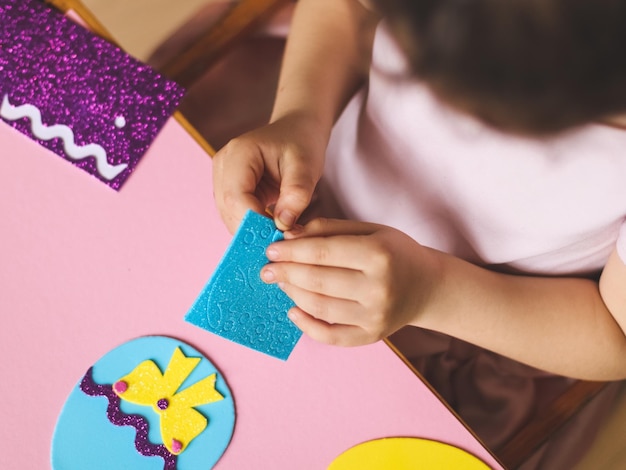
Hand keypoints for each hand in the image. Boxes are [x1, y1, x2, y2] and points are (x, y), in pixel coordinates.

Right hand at [212, 113, 327, 232]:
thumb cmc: (301, 143)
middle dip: (253, 230)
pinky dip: (252, 226)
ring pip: (230, 216)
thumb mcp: (306, 166)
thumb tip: (283, 225)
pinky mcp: (229, 189)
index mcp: (239, 154)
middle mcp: (223, 165)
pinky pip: (236, 215)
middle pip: (229, 210)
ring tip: (278, 236)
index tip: (279, 236)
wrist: (296, 130)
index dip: (254, 222)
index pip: (236, 197)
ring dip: (252, 231)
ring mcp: (222, 178)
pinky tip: (271, 231)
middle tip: (281, 243)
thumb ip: (296, 194)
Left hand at [260, 218, 441, 345]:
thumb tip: (289, 235)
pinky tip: (293, 310)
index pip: (322, 252)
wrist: (427, 287)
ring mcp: (375, 315)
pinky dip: (306, 325)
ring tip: (280, 282)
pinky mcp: (371, 336)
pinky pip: (331, 335)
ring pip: (319, 307)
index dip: (291, 251)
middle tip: (266, 269)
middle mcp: (378, 287)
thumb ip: (329, 229)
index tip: (270, 249)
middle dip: (285, 273)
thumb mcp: (369, 230)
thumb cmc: (394, 253)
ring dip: (292, 294)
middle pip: (317, 280)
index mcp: (378, 255)